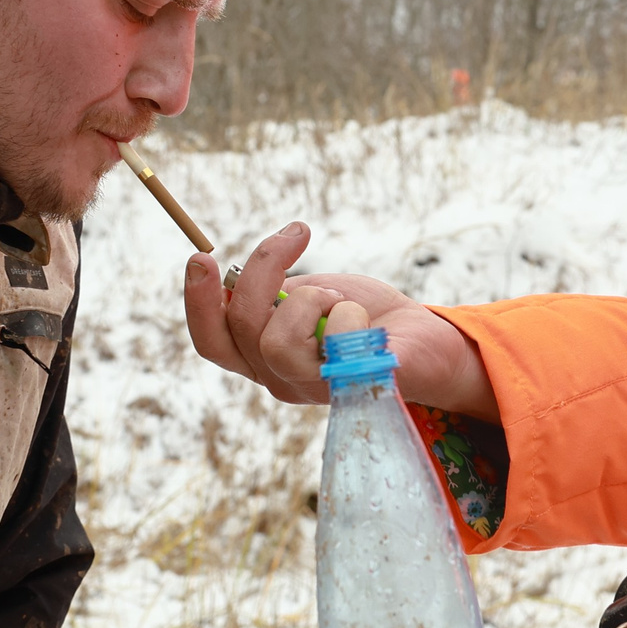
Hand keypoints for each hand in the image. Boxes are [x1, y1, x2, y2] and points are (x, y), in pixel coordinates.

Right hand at [183, 223, 497, 416]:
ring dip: (311, 298)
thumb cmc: (366, 313)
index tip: (203, 256)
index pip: (211, 341)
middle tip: (297, 235)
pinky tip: (369, 326)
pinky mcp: (355, 390)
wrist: (429, 336)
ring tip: (338, 298)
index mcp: (264, 356)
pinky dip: (350, 315)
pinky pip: (336, 346)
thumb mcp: (310, 293)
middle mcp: (281, 379)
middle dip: (262, 270)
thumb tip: (235, 278)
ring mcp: (316, 391)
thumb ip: (272, 294)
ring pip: (276, 343)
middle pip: (238, 330)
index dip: (197, 302)